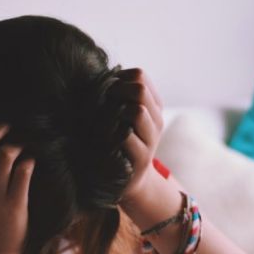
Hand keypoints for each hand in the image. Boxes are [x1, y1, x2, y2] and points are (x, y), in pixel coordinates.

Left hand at [109, 67, 165, 206]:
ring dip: (114, 112)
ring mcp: (151, 140)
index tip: (104, 91)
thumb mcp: (122, 115)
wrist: (130, 179)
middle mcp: (157, 121)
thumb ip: (118, 96)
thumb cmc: (118, 141)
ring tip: (102, 120)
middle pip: (140, 89)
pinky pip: (126, 137)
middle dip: (116, 91)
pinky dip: (110, 134)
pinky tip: (101, 138)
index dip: (118, 78)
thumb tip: (97, 75)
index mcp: (154, 106)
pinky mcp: (141, 158)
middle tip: (100, 103)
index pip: (140, 76)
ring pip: (137, 111)